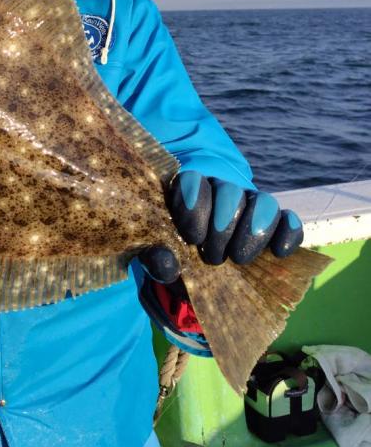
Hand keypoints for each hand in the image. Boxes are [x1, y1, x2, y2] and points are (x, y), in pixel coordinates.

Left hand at [167, 171, 303, 264]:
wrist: (197, 262)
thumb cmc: (175, 251)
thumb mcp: (161, 255)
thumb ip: (157, 257)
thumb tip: (166, 265)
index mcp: (189, 190)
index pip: (193, 181)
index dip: (195, 207)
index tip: (192, 237)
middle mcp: (221, 190)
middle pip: (230, 193)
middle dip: (223, 229)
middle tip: (213, 257)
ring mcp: (251, 204)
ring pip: (263, 202)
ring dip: (252, 232)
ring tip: (238, 259)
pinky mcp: (275, 223)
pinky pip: (289, 220)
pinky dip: (288, 233)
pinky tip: (277, 253)